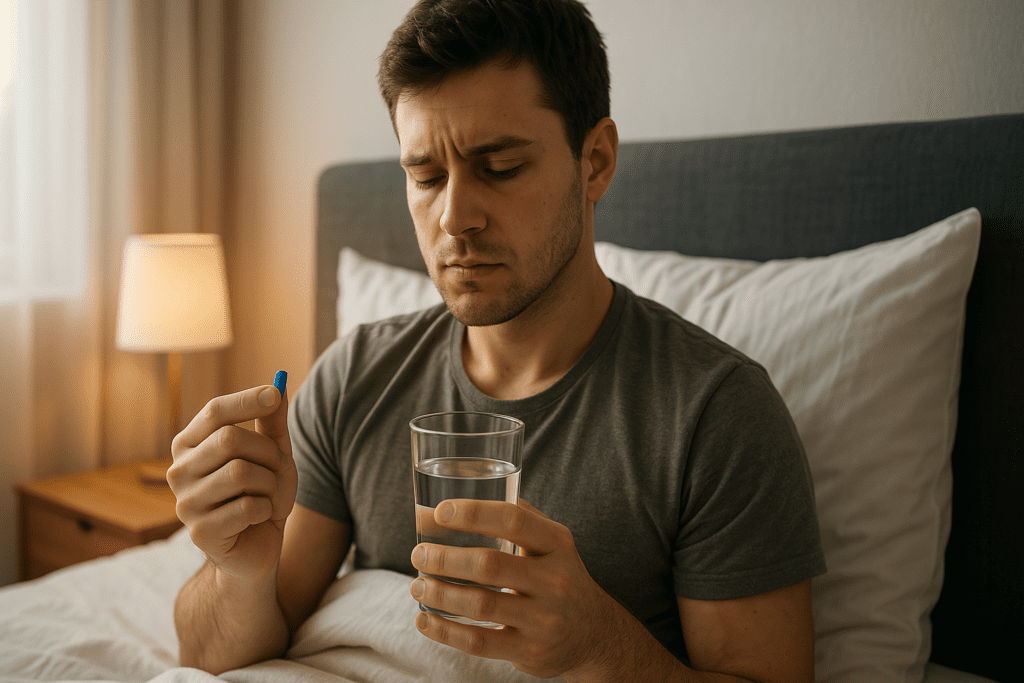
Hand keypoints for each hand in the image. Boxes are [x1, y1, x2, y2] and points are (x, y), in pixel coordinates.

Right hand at [167, 383, 296, 582]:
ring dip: (270, 484)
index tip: (274, 394)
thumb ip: (273, 422)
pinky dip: (265, 510)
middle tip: (279, 469)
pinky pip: (247, 507)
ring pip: (241, 473)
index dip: (246, 400)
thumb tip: (279, 384)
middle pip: (229, 439)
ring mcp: (184, 503)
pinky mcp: (199, 533)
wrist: (258, 547)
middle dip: (268, 452)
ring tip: (268, 496)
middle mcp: (178, 471)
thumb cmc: (262, 493)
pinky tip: (258, 518)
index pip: (214, 411)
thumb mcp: (273, 454)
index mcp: (190, 446)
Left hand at [409, 499, 629, 679]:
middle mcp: (555, 580)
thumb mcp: (552, 542)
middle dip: (445, 558)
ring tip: (417, 584)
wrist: (594, 633)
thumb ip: (519, 516)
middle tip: (419, 554)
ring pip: (480, 605)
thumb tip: (462, 490)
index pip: (514, 520)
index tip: (440, 513)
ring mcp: (544, 619)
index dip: (473, 514)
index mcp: (557, 543)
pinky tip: (424, 619)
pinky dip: (445, 631)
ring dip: (439, 593)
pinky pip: (479, 642)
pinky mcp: (531, 651)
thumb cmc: (559, 576)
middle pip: (489, 565)